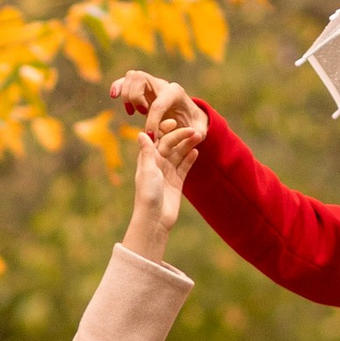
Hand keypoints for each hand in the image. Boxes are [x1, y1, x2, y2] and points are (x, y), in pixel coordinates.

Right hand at [112, 69, 207, 160]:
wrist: (188, 114)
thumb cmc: (192, 123)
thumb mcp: (199, 130)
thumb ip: (199, 133)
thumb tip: (196, 135)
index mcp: (175, 93)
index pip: (158, 104)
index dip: (152, 122)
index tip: (151, 137)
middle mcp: (162, 84)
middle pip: (140, 79)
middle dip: (136, 99)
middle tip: (142, 114)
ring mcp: (150, 83)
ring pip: (131, 76)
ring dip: (127, 95)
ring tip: (133, 112)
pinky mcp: (141, 88)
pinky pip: (125, 80)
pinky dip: (118, 86)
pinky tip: (114, 96)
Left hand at [123, 128, 186, 256]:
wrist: (155, 219)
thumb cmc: (148, 195)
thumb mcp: (147, 171)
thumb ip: (147, 152)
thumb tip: (141, 132)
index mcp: (148, 159)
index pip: (157, 138)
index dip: (164, 129)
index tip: (174, 121)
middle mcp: (157, 163)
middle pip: (170, 144)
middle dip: (181, 136)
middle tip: (194, 131)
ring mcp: (168, 172)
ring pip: (179, 154)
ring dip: (188, 145)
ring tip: (199, 137)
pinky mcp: (177, 181)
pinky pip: (184, 166)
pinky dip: (190, 158)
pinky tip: (196, 152)